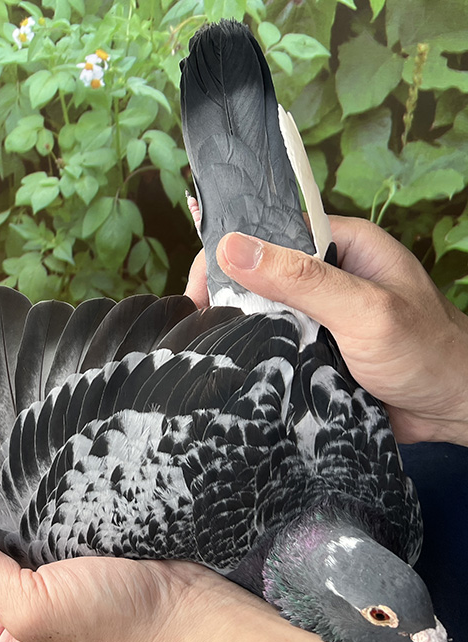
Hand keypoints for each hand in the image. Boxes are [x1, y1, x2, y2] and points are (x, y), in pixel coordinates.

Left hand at [0, 521, 457, 641]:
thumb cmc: (115, 615)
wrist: (192, 606)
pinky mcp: (79, 551)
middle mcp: (24, 608)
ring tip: (3, 475)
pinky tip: (35, 482)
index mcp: (5, 633)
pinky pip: (43, 524)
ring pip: (12, 535)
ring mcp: (53, 579)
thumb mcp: (32, 603)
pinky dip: (37, 505)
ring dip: (8, 509)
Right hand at [185, 215, 467, 445]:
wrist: (457, 410)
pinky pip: (272, 347)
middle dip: (226, 296)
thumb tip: (233, 248)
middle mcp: (326, 275)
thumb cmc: (429, 352)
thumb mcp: (363, 309)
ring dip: (239, 330)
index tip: (198, 288)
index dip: (227, 253)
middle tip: (198, 324)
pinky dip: (254, 357)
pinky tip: (231, 367)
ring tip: (204, 348)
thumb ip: (301, 279)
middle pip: (258, 274)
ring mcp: (318, 315)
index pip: (268, 231)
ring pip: (261, 314)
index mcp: (341, 244)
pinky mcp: (313, 351)